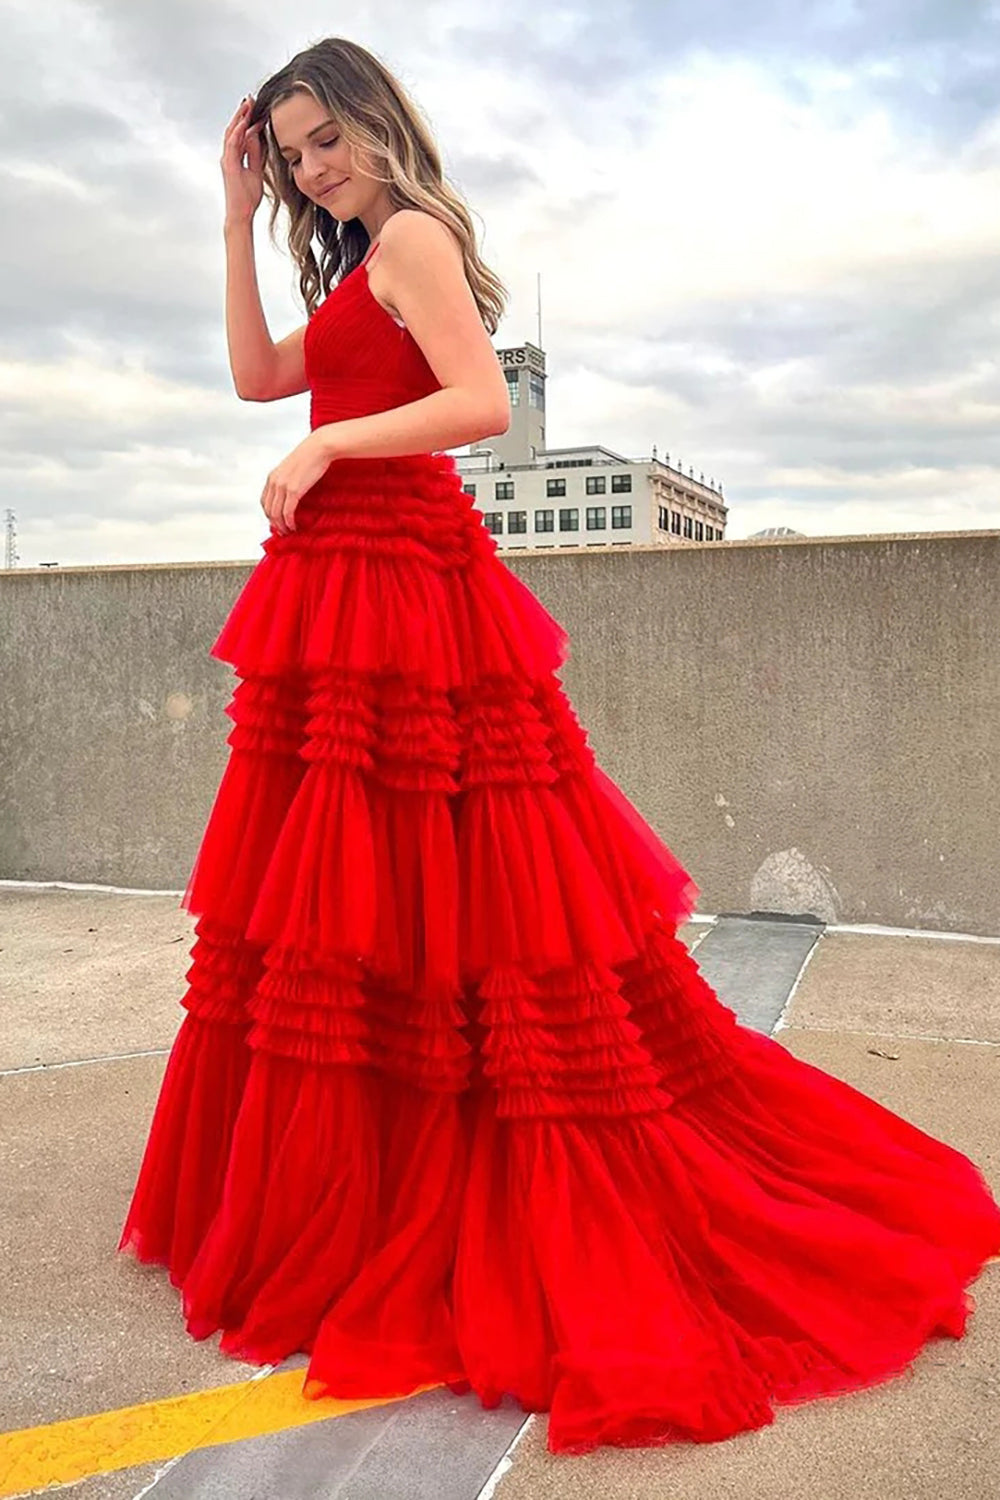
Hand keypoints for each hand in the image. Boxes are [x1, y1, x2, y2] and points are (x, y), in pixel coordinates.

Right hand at [221, 94, 263, 223]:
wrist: (242, 213)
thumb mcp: (256, 171)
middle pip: (234, 129)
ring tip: (248, 104)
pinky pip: (232, 145)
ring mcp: (227, 159)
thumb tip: (258, 138)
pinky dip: (237, 132)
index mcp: (235, 156)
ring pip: (232, 133)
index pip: (241, 133)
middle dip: (242, 113)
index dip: (247, 119)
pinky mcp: (228, 165)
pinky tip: (244, 122)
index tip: (256, 108)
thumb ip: (256, 154)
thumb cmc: (248, 196)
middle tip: (251, 98)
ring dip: (239, 118)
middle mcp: (229, 155)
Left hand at [260, 431, 337, 533]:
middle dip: (275, 524)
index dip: (269, 515)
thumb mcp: (293, 468)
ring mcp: (282, 486)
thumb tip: (292, 491)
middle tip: (283, 532)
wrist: (318, 447)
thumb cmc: (310, 457)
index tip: (277, 522)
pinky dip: (289, 522)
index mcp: (272, 477)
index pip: (264, 501)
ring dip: (281, 526)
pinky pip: (287, 512)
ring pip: (276, 514)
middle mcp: (274, 482)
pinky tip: (294, 526)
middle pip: (268, 510)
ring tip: (288, 532)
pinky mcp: (293, 490)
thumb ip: (288, 480)